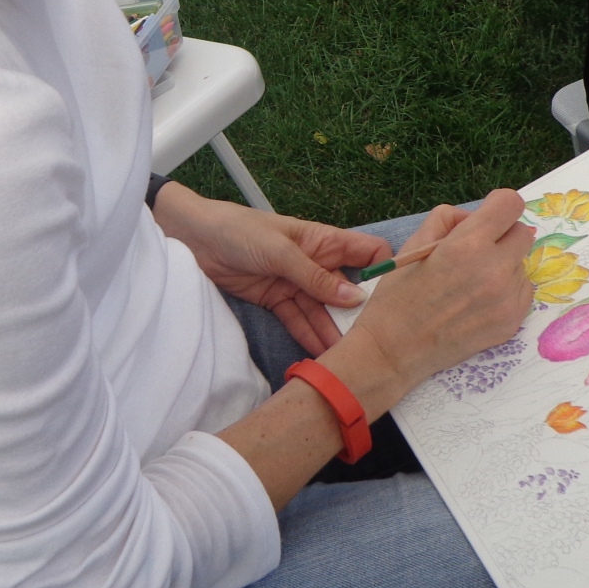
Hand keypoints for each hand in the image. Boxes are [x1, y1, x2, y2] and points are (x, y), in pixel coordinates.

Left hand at [150, 183, 391, 355]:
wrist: (194, 238)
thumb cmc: (239, 229)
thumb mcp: (280, 250)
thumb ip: (315, 277)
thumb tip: (354, 298)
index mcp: (323, 241)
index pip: (367, 253)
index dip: (384, 271)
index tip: (394, 298)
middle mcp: (315, 263)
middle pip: (346, 291)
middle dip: (358, 314)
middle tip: (372, 342)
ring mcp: (295, 283)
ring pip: (322, 311)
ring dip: (333, 332)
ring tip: (348, 357)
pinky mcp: (276, 300)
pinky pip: (297, 320)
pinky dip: (308, 336)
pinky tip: (322, 354)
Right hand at [324, 190, 535, 417]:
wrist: (396, 349)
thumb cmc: (398, 295)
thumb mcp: (414, 245)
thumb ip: (447, 220)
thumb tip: (474, 218)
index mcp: (467, 245)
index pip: (510, 204)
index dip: (498, 206)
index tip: (489, 215)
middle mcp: (494, 269)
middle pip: (523, 233)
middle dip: (503, 235)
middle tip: (478, 250)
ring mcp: (507, 298)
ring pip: (522, 265)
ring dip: (504, 265)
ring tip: (472, 283)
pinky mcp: (512, 322)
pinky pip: (522, 292)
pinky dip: (506, 290)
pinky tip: (478, 301)